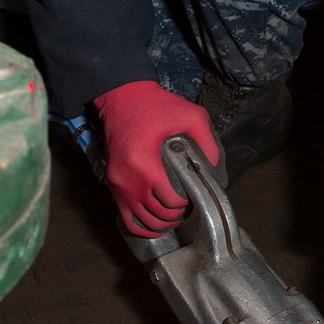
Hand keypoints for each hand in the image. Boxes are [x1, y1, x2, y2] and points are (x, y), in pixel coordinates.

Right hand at [94, 79, 220, 235]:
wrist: (122, 97)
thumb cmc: (153, 105)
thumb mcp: (190, 115)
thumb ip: (207, 141)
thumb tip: (211, 166)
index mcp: (144, 163)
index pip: (170, 201)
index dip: (187, 203)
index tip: (194, 194)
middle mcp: (128, 179)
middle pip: (158, 214)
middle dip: (177, 214)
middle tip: (188, 205)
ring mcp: (117, 185)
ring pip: (144, 221)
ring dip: (162, 223)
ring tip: (176, 214)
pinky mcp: (112, 184)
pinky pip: (127, 219)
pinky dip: (143, 226)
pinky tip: (157, 223)